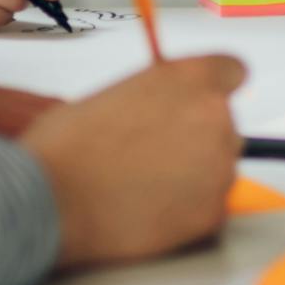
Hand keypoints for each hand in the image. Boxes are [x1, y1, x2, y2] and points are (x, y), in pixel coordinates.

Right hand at [22, 55, 246, 268]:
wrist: (52, 196)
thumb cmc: (69, 143)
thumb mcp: (116, 92)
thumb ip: (155, 96)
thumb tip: (162, 111)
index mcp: (190, 78)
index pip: (233, 71)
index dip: (214, 89)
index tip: (200, 103)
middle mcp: (214, 118)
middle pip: (225, 126)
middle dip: (198, 138)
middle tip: (155, 154)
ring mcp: (218, 168)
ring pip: (218, 168)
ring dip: (193, 175)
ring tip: (145, 185)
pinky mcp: (212, 213)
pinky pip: (208, 207)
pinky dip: (186, 210)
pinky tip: (148, 209)